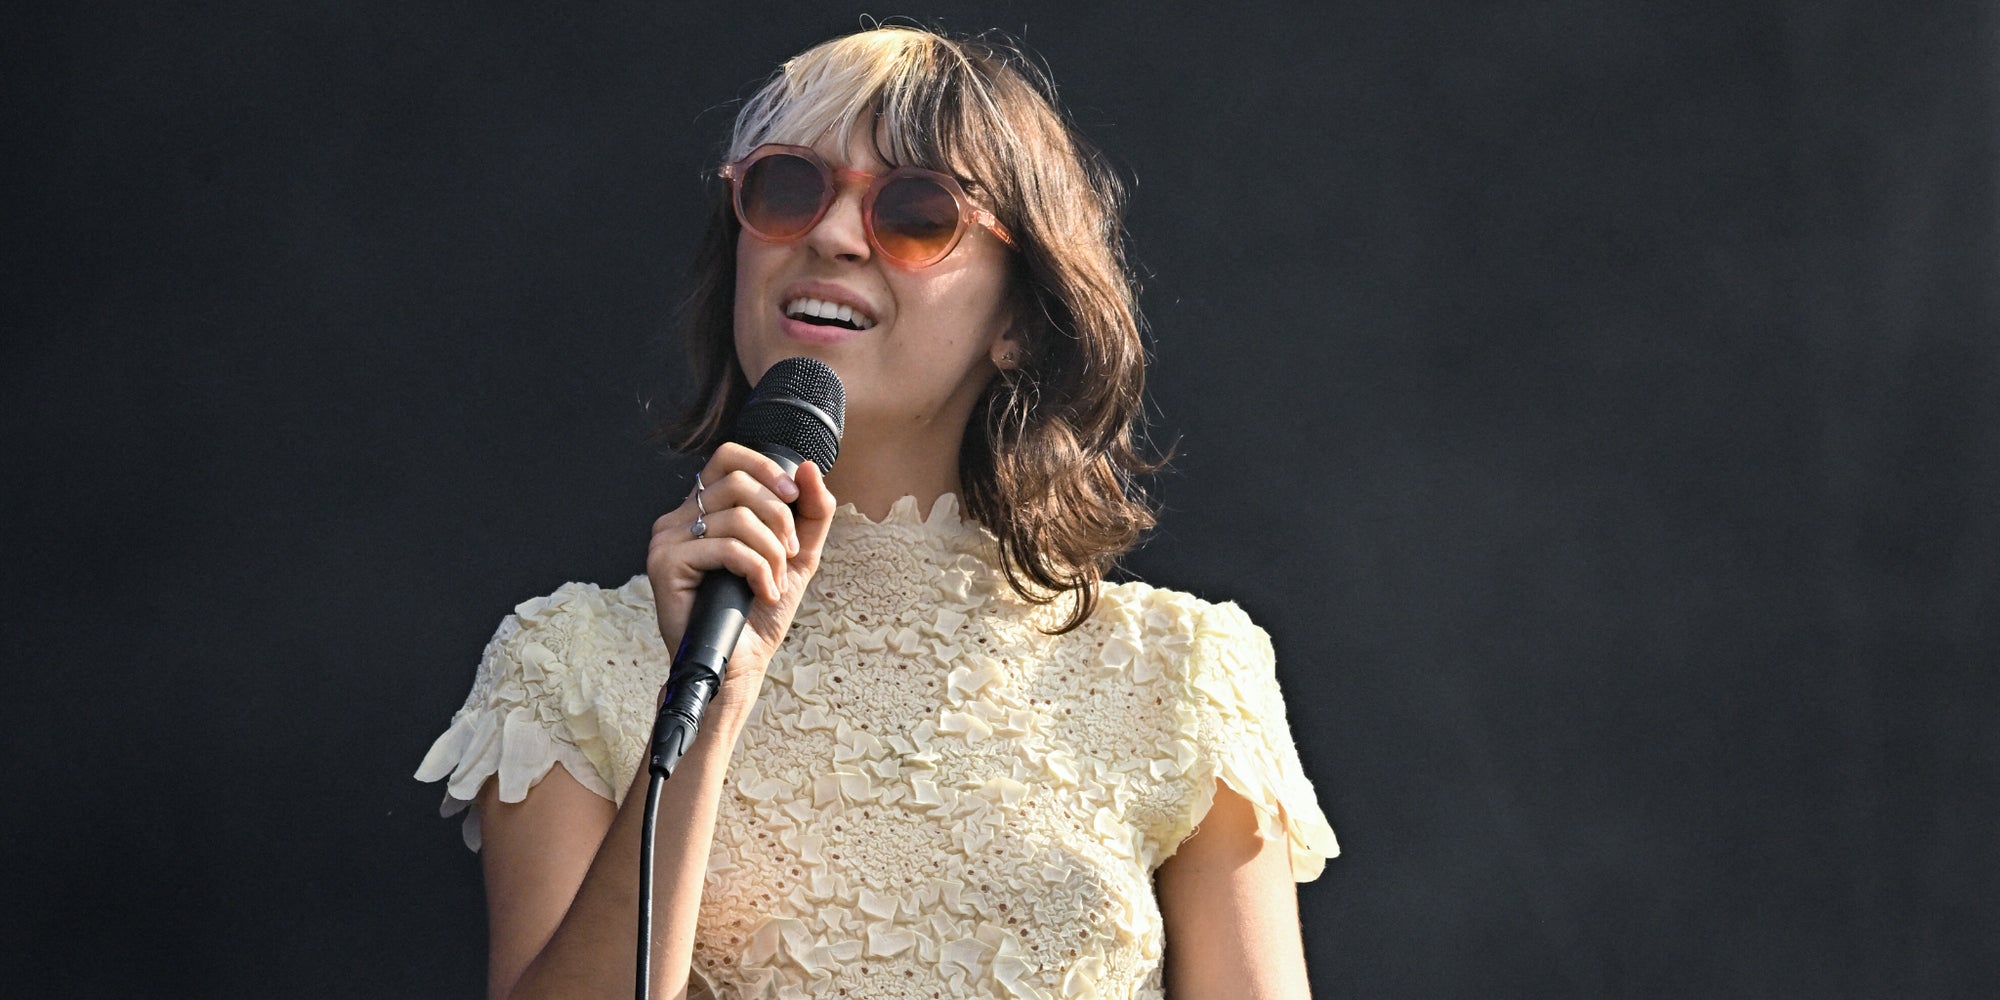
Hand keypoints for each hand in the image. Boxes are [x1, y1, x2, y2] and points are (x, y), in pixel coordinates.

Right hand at [646, 444, 836, 709]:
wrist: (740, 663)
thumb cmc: (760, 611)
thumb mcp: (797, 555)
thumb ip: (811, 512)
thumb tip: (810, 468)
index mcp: (703, 509)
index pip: (727, 457)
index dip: (765, 468)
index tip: (793, 496)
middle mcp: (679, 518)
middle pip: (737, 483)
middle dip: (778, 518)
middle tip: (788, 554)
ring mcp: (667, 540)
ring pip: (735, 516)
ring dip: (771, 552)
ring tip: (774, 582)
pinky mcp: (665, 565)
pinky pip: (726, 547)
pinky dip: (757, 570)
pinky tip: (761, 592)